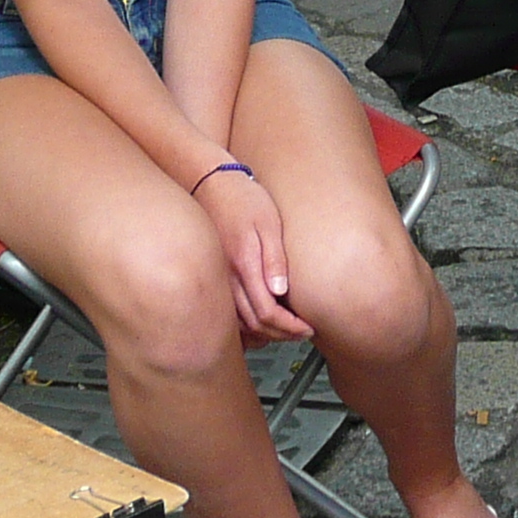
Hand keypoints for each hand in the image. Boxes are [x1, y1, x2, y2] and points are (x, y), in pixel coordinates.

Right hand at [194, 168, 314, 343]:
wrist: (210, 183)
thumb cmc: (243, 198)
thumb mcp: (267, 223)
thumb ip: (274, 259)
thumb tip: (281, 291)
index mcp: (244, 266)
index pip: (267, 313)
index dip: (289, 326)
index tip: (307, 327)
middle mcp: (227, 279)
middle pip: (254, 324)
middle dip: (281, 334)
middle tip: (302, 332)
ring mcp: (219, 280)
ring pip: (240, 324)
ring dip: (265, 333)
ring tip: (286, 330)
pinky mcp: (216, 277)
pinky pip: (229, 314)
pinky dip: (247, 326)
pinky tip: (261, 323)